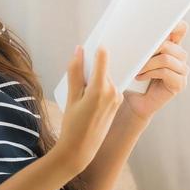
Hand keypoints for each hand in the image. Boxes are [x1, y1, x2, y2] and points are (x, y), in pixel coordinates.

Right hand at [55, 44, 123, 175]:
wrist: (80, 149)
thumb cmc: (72, 124)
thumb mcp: (71, 96)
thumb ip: (75, 72)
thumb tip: (79, 50)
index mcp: (101, 89)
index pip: (103, 58)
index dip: (99, 49)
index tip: (96, 39)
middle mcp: (113, 92)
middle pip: (104, 68)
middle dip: (93, 65)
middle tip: (81, 63)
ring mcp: (117, 98)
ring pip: (106, 77)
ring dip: (96, 76)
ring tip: (81, 85)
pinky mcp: (118, 103)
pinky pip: (109, 86)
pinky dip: (100, 85)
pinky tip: (88, 93)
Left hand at [122, 20, 189, 120]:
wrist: (133, 102)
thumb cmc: (133, 78)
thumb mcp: (137, 57)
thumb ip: (142, 44)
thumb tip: (133, 27)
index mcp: (172, 47)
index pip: (181, 29)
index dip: (175, 24)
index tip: (164, 23)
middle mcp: (180, 58)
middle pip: (170, 44)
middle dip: (151, 48)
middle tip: (137, 54)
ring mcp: (182, 71)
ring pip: (167, 58)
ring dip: (148, 63)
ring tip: (137, 69)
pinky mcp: (180, 84)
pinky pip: (166, 72)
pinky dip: (150, 73)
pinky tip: (140, 77)